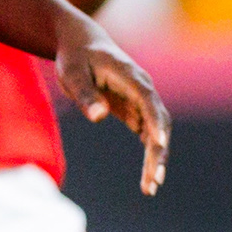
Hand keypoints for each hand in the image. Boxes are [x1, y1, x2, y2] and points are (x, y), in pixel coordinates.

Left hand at [57, 16, 172, 195]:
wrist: (82, 43)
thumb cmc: (75, 57)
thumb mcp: (72, 74)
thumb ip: (85, 95)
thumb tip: (99, 117)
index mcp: (130, 76)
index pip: (149, 101)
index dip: (156, 123)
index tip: (159, 145)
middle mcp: (143, 89)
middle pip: (159, 122)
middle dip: (158, 152)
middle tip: (154, 182)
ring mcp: (142, 100)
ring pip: (157, 132)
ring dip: (156, 159)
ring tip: (150, 188)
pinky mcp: (136, 110)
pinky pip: (147, 135)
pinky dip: (149, 155)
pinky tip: (147, 179)